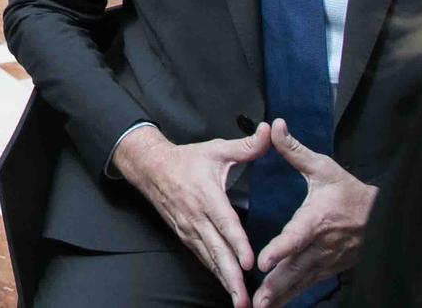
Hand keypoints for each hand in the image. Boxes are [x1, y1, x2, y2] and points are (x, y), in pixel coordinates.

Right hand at [114, 123, 271, 307]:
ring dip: (224, 281)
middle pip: (217, 250)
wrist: (150, 167)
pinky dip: (215, 273)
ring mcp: (189, 228)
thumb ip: (247, 146)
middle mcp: (197, 216)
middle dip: (232, 276)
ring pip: (209, 259)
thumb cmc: (187, 159)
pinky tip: (227, 286)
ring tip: (240, 302)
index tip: (249, 262)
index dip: (237, 243)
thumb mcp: (217, 149)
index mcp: (207, 195)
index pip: (225, 223)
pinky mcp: (185, 235)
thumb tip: (271, 131)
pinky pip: (202, 257)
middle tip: (247, 299)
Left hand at [251, 119, 374, 306]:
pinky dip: (294, 294)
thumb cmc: (350, 191)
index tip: (263, 262)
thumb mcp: (323, 168)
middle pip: (296, 268)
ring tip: (261, 306)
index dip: (280, 250)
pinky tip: (278, 303)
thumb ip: (294, 150)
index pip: (296, 237)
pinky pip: (310, 283)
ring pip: (302, 280)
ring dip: (282, 294)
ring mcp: (328, 259)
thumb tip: (274, 125)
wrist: (383, 215)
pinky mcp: (331, 267)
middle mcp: (322, 244)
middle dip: (275, 285)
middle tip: (255, 299)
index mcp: (318, 219)